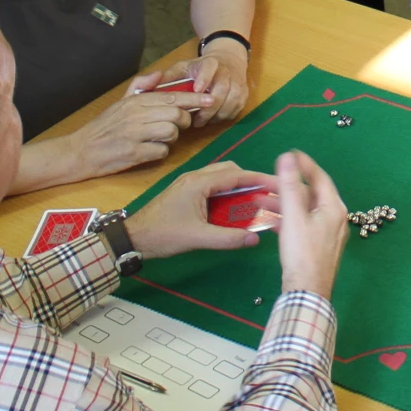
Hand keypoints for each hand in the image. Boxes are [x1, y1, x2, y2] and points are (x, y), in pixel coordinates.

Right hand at [58, 88, 210, 180]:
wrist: (80, 151)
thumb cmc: (103, 127)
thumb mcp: (120, 102)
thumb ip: (141, 86)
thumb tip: (159, 74)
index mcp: (136, 101)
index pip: (173, 96)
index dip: (195, 98)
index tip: (211, 99)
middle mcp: (136, 115)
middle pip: (176, 115)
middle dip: (183, 121)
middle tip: (177, 126)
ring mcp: (135, 135)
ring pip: (171, 133)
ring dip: (171, 138)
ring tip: (159, 138)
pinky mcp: (134, 154)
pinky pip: (161, 151)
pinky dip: (160, 152)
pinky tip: (149, 150)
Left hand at [130, 162, 275, 260]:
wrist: (133, 238)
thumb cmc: (163, 235)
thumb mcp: (198, 238)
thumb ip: (228, 238)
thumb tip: (254, 239)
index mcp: (199, 183)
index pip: (236, 175)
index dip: (259, 179)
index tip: (277, 183)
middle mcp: (195, 177)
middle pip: (230, 171)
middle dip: (250, 181)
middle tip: (266, 195)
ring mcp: (189, 183)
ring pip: (220, 177)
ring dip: (237, 187)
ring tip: (253, 202)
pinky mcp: (185, 192)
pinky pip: (212, 186)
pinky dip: (226, 193)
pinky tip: (231, 208)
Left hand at [132, 40, 251, 122]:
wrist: (226, 60)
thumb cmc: (197, 69)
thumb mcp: (180, 68)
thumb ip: (165, 78)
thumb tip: (147, 86)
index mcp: (208, 62)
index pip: (209, 67)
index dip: (204, 78)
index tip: (197, 90)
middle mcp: (226, 70)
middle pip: (223, 88)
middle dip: (209, 107)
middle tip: (196, 120)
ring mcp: (237, 81)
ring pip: (232, 100)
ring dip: (217, 114)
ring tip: (202, 121)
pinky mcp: (244, 92)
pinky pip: (237, 108)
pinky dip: (225, 116)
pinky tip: (213, 119)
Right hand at [274, 150, 348, 299]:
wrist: (306, 293)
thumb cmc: (302, 253)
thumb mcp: (294, 217)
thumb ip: (290, 186)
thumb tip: (288, 158)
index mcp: (333, 208)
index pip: (320, 178)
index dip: (305, 165)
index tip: (290, 154)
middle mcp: (334, 218)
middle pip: (310, 195)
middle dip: (286, 188)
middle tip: (266, 181)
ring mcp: (327, 234)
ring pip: (303, 212)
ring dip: (282, 205)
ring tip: (258, 202)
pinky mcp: (317, 247)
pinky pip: (301, 226)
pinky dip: (286, 221)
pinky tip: (268, 222)